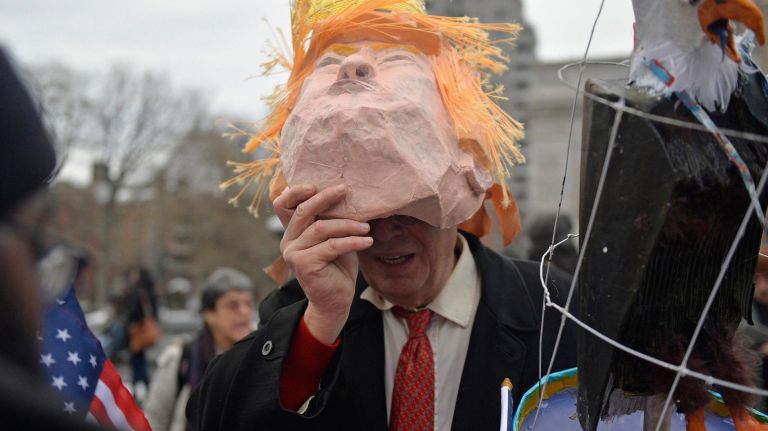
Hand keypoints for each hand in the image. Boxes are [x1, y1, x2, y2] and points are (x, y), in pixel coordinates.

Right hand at [274, 184, 372, 342]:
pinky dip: (352, 241)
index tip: (316, 184)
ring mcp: (294, 253)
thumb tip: (345, 194)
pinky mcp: (305, 264)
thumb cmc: (337, 267)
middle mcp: (288, 241)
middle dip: (325, 198)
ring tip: (366, 227)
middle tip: (345, 190)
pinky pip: (332, 246)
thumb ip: (330, 220)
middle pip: (303, 211)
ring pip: (321, 228)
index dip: (295, 191)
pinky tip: (367, 241)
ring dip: (348, 225)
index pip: (283, 205)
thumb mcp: (333, 238)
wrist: (335, 301)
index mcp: (292, 232)